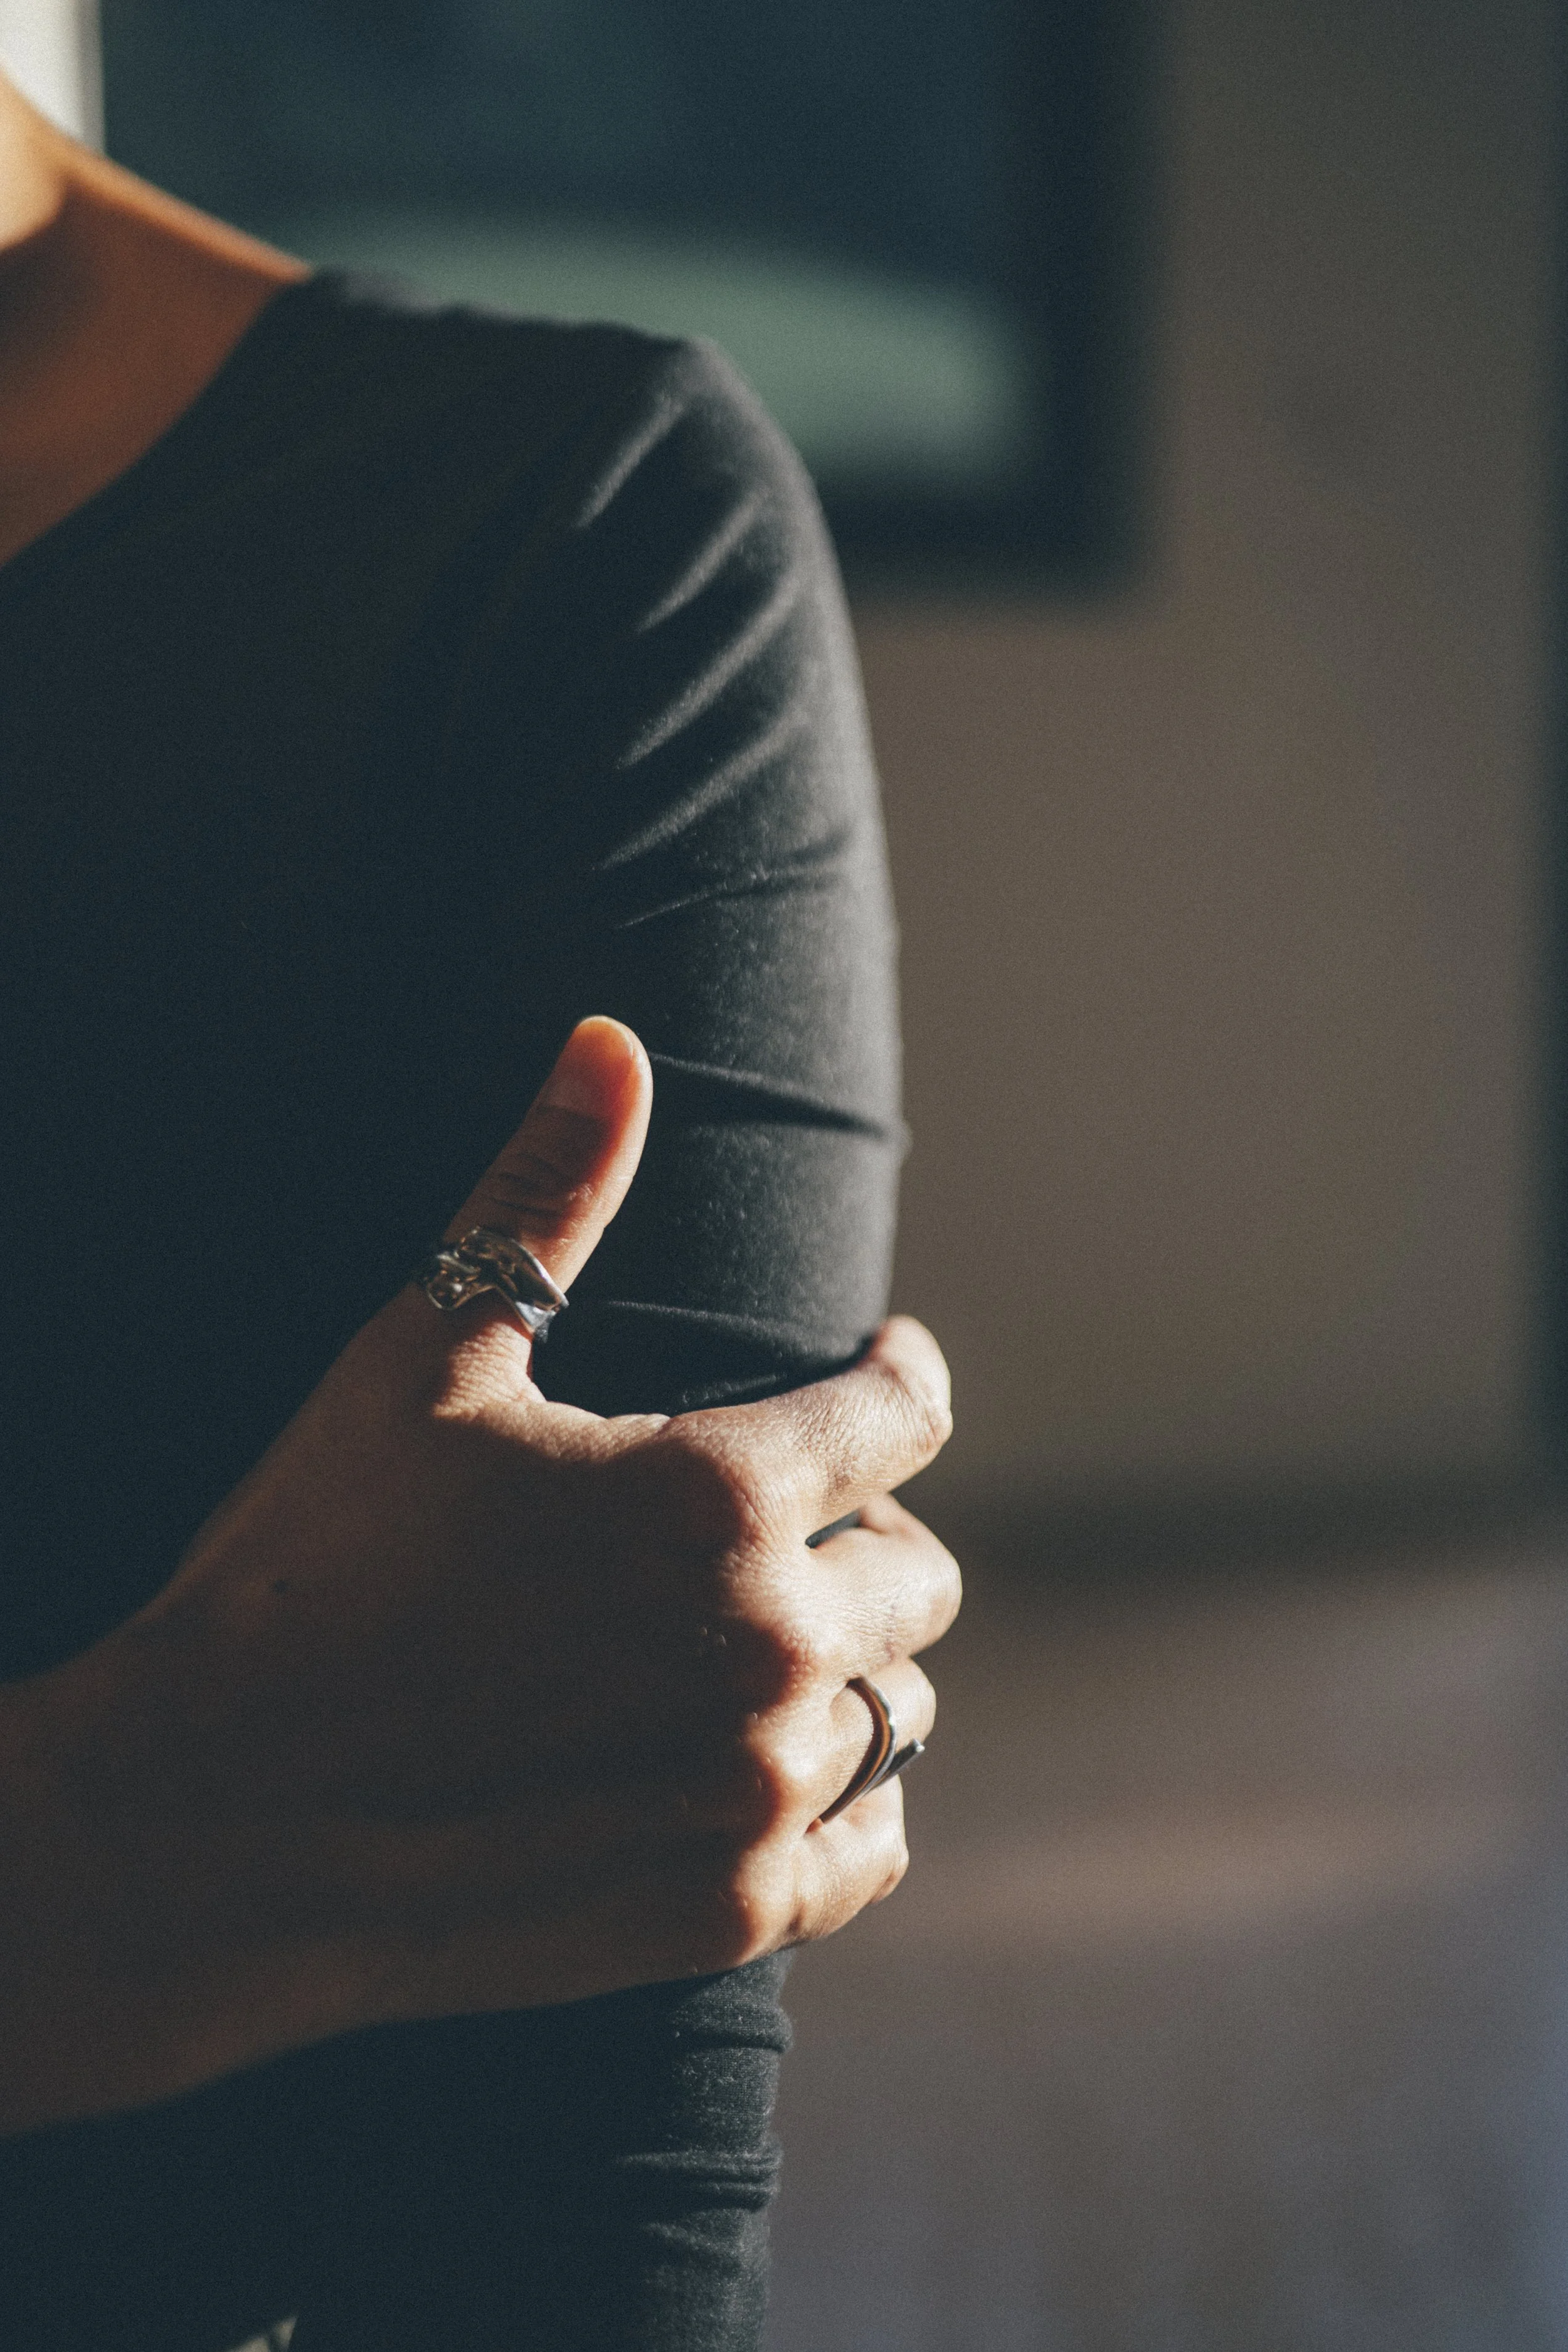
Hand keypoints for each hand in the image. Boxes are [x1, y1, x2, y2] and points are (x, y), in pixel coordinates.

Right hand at [1, 1020, 958, 2128]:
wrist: (215, 1815)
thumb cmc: (311, 1567)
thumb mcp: (423, 1357)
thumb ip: (542, 1195)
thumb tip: (610, 1035)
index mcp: (716, 1493)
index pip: (907, 1413)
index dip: (902, 1374)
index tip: (886, 1365)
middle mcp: (767, 1642)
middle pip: (920, 1569)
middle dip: (864, 1530)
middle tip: (790, 1525)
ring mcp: (757, 1787)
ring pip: (900, 1704)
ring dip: (852, 1663)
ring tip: (766, 1644)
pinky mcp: (730, 1904)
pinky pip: (875, 1843)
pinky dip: (845, 1801)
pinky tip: (770, 1767)